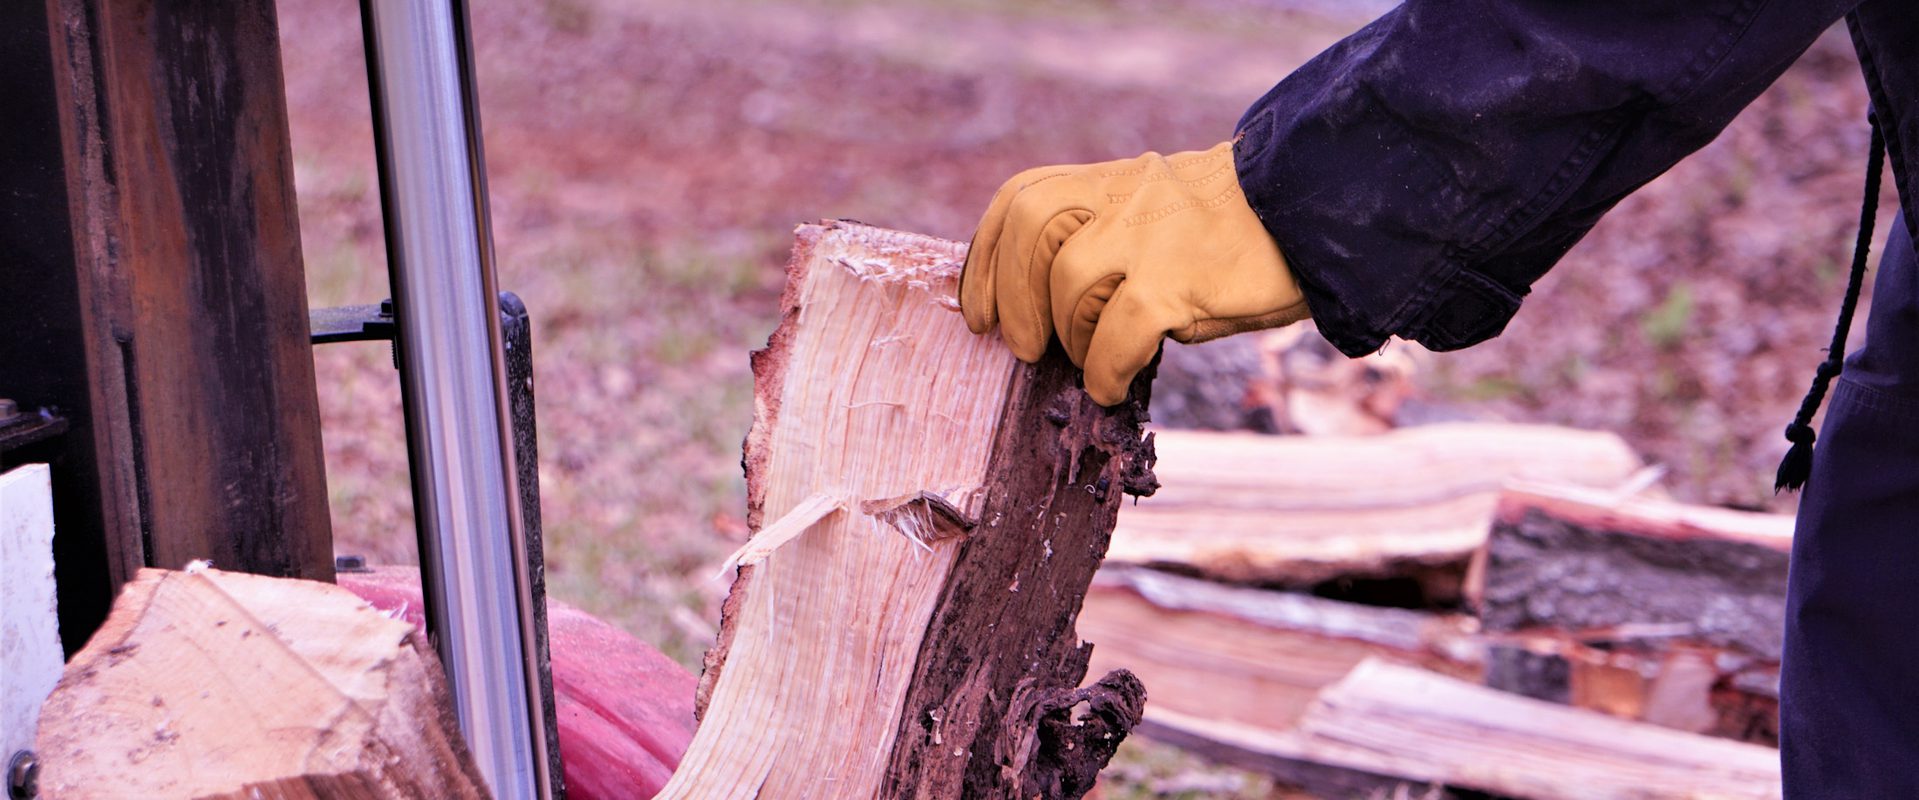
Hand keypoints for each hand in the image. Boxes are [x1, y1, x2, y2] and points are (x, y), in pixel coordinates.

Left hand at [959, 141, 1308, 405]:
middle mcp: (1127, 195)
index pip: (1022, 197)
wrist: (1327, 213)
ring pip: (1069, 280)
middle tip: (1023, 346)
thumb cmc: (1248, 234)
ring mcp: (1153, 234)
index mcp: (1117, 181)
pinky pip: (1118, 330)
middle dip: (1010, 292)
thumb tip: (1064, 317)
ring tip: (1089, 362)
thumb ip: (1116, 245)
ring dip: (1069, 335)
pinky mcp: (1182, 278)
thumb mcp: (1168, 222)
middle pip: (1030, 224)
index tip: (978, 311)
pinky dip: (1104, 366)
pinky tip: (1112, 384)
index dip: (987, 256)